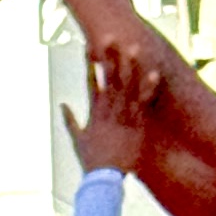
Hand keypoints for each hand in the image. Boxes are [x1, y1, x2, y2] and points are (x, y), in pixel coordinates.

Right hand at [62, 44, 160, 175]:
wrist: (103, 179)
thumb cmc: (91, 162)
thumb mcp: (77, 140)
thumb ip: (70, 120)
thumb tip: (62, 105)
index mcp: (94, 112)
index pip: (90, 81)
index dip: (89, 63)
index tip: (87, 45)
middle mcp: (107, 110)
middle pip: (108, 78)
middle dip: (109, 56)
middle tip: (110, 36)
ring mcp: (122, 116)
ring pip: (127, 86)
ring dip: (130, 66)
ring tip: (133, 47)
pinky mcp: (136, 124)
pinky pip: (143, 102)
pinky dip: (148, 88)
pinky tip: (153, 73)